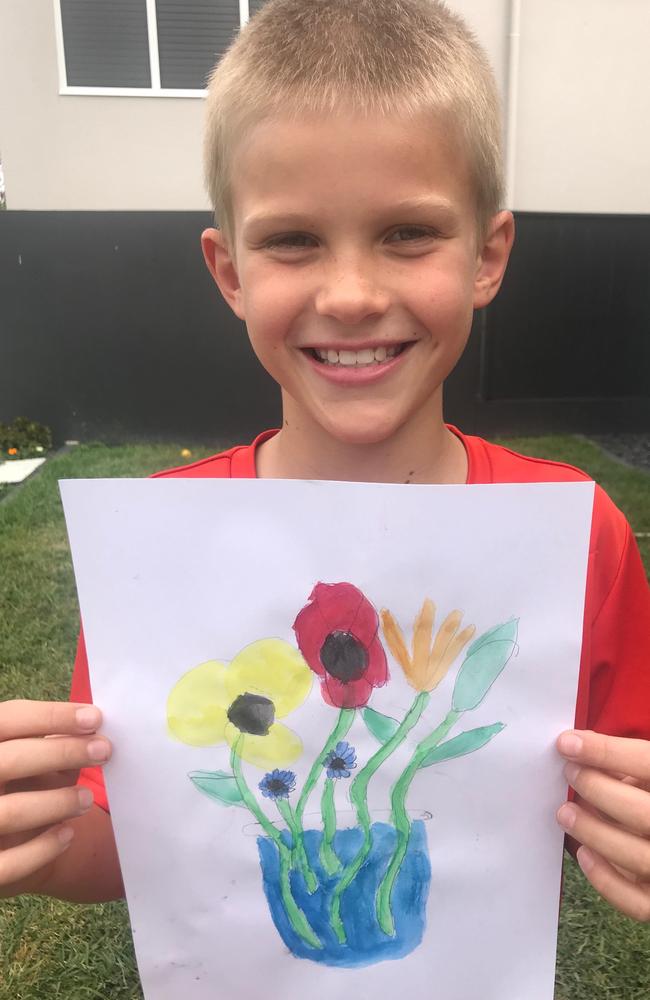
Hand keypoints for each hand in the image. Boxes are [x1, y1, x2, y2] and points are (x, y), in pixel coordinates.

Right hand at [0, 700, 110, 893]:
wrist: (8, 841)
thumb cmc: (25, 785)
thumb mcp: (34, 756)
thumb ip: (55, 741)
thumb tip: (92, 727)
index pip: (7, 720)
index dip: (50, 716)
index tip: (95, 718)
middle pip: (8, 761)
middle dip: (61, 753)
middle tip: (104, 751)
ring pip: (9, 812)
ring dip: (57, 802)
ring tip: (88, 799)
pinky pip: (9, 864)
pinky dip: (42, 849)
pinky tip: (68, 835)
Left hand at [556, 728, 649, 921]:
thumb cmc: (648, 799)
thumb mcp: (648, 777)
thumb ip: (626, 764)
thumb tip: (580, 747)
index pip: (648, 763)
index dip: (607, 752)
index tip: (566, 743)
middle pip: (641, 813)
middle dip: (597, 789)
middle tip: (568, 774)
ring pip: (637, 857)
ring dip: (593, 831)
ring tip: (565, 812)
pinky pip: (637, 902)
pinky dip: (606, 881)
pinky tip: (584, 854)